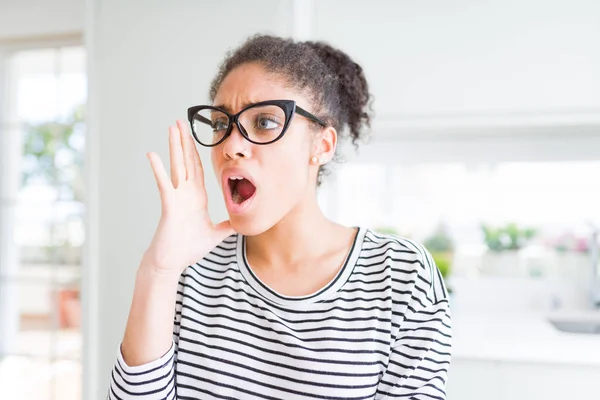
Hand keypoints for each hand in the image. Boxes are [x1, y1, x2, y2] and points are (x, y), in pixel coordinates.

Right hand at [141, 120, 233, 275]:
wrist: (171, 262)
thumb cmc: (188, 249)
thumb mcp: (215, 234)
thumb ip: (226, 226)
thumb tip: (240, 223)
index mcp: (197, 197)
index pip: (199, 169)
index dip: (198, 152)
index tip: (197, 136)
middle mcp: (186, 193)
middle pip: (187, 161)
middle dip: (185, 141)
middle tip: (182, 120)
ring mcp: (176, 197)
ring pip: (177, 166)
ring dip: (174, 146)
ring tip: (171, 128)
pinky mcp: (169, 205)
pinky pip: (164, 184)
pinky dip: (158, 169)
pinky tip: (152, 154)